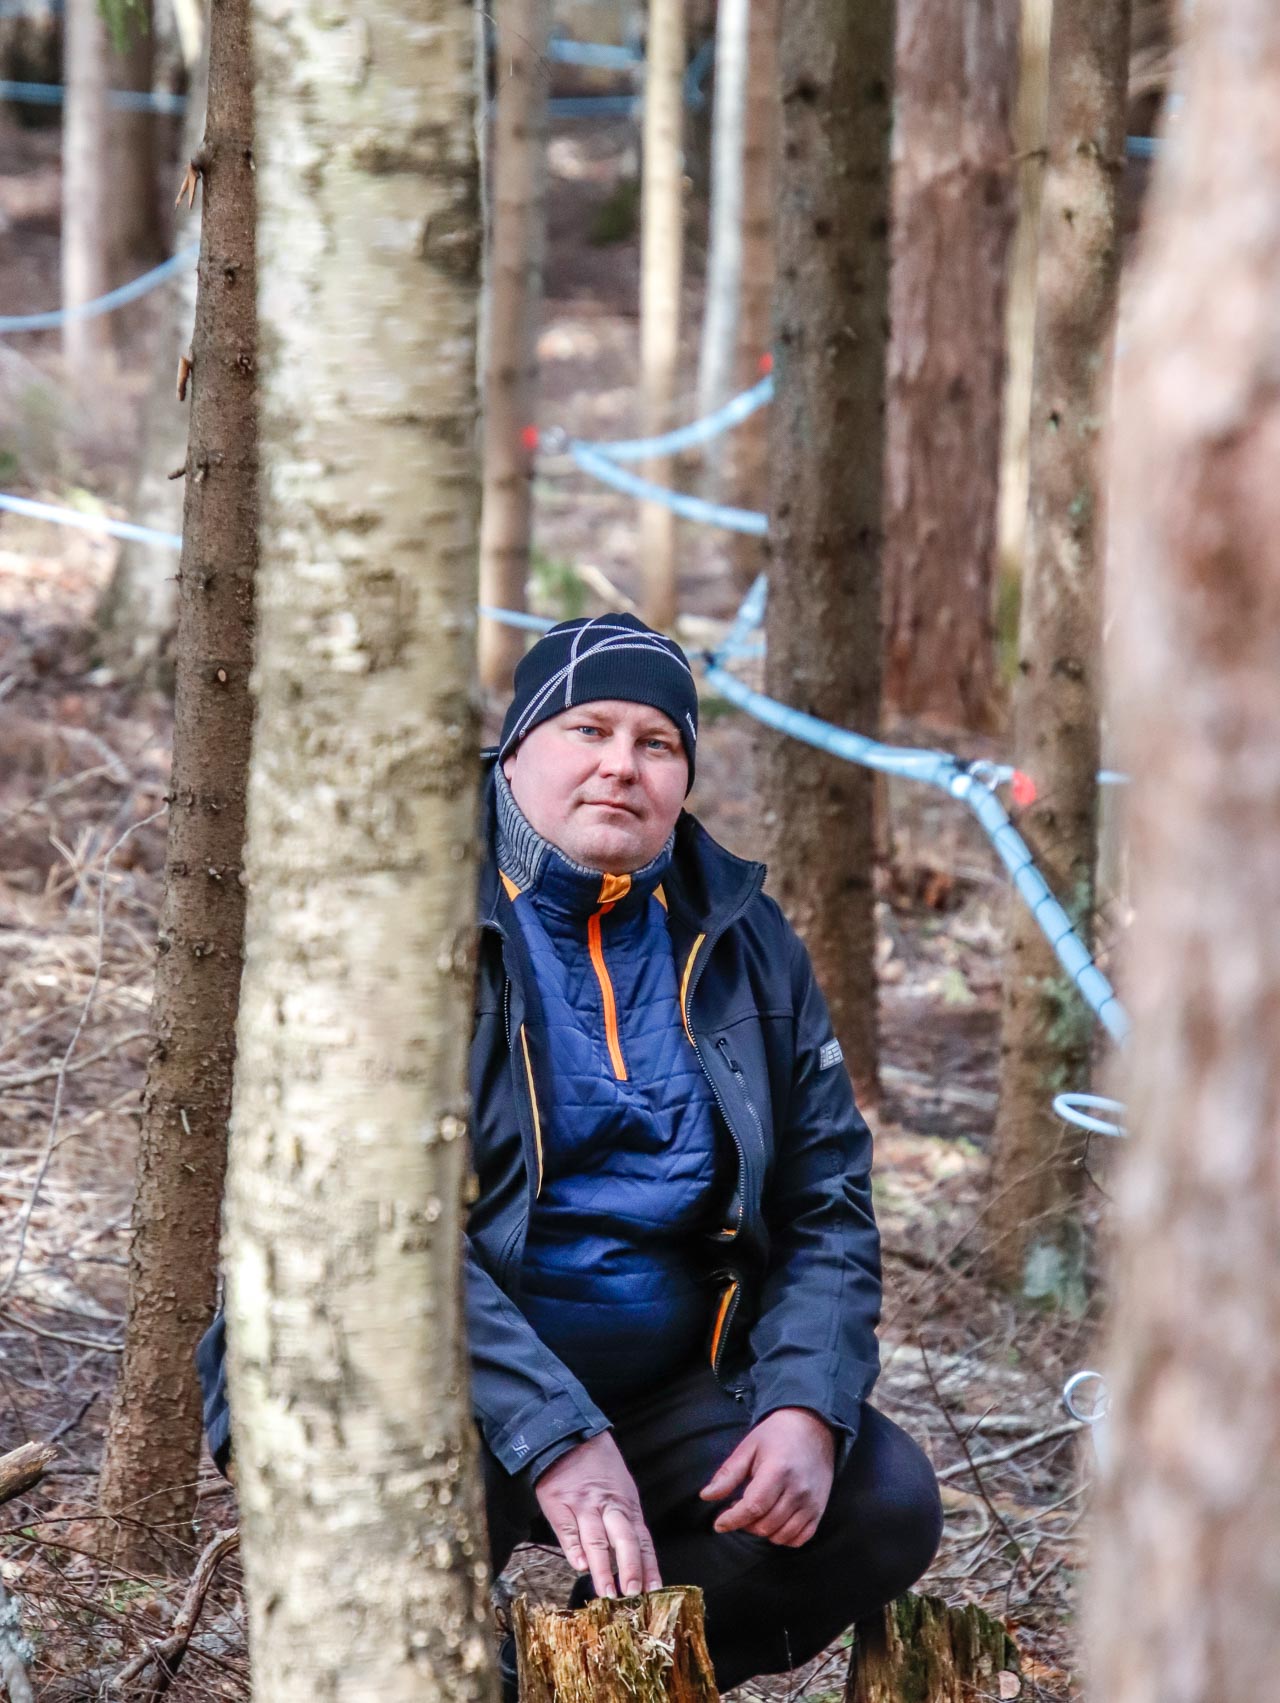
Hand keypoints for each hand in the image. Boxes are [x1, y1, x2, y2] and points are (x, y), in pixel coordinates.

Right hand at [534, 1432, 662, 1598]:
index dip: (648, 1565)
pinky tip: (580, 1566)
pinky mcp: (559, 1504)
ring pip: (596, 1540)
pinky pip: (568, 1531)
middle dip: (630, 1567)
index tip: (654, 1589)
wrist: (567, 1435)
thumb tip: (634, 1559)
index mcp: (627, 1504)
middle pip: (624, 1538)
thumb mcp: (621, 1487)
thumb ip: (625, 1520)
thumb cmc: (598, 1465)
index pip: (642, 1539)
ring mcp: (583, 1506)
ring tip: (607, 1592)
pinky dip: (574, 1550)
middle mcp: (608, 1506)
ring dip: (603, 1568)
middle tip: (633, 1593)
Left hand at [700, 1407, 834, 1547]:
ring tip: (755, 1512)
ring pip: (781, 1535)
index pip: (753, 1507)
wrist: (812, 1428)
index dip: (733, 1519)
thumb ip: (728, 1474)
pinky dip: (783, 1537)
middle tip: (738, 1507)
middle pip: (765, 1524)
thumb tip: (705, 1496)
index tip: (719, 1523)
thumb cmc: (776, 1436)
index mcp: (778, 1471)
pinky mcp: (819, 1510)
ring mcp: (812, 1502)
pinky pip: (800, 1538)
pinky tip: (774, 1522)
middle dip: (745, 1523)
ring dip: (762, 1531)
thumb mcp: (748, 1447)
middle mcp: (798, 1490)